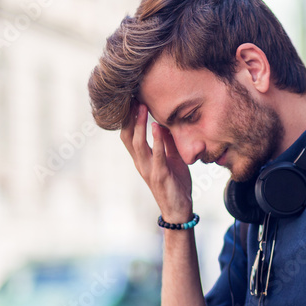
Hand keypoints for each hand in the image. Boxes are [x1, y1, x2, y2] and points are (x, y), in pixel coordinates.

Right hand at [120, 102, 192, 220]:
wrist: (179, 209)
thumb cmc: (175, 183)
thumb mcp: (171, 158)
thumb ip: (166, 142)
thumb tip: (165, 123)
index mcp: (141, 158)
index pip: (127, 134)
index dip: (126, 117)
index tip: (130, 99)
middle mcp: (140, 163)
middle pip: (127, 136)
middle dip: (128, 117)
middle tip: (132, 97)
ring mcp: (148, 169)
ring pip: (137, 144)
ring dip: (139, 124)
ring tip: (142, 107)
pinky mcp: (159, 175)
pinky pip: (156, 155)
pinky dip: (156, 140)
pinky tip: (157, 127)